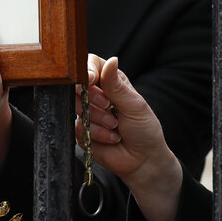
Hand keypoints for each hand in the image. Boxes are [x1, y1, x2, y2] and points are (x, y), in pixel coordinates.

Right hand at [76, 54, 182, 220]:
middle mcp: (96, 95)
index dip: (86, 71)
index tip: (90, 80)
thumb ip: (117, 85)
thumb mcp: (134, 104)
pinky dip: (97, 134)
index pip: (90, 66)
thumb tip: (112, 59)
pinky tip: (111, 138)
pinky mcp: (82, 132)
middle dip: (93, 98)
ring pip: (77, 107)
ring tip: (116, 126)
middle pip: (78, 86)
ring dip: (98, 119)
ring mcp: (88, 113)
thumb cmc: (144, 129)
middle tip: (109, 107)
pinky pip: (78, 128)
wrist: (143, 161)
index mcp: (110, 82)